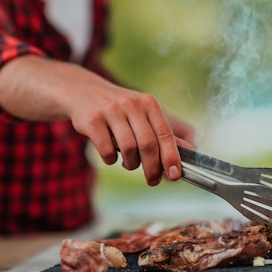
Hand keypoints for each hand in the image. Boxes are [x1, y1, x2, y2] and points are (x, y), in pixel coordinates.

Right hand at [0, 55, 190, 185]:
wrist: (81, 91)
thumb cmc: (119, 109)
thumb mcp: (142, 113)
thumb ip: (163, 132)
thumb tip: (190, 151)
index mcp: (148, 103)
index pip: (164, 134)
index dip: (171, 157)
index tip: (174, 175)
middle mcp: (131, 104)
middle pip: (147, 145)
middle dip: (152, 168)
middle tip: (152, 180)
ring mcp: (110, 111)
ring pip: (128, 149)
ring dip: (130, 164)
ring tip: (129, 163)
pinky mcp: (91, 120)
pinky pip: (106, 150)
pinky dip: (110, 159)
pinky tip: (110, 155)